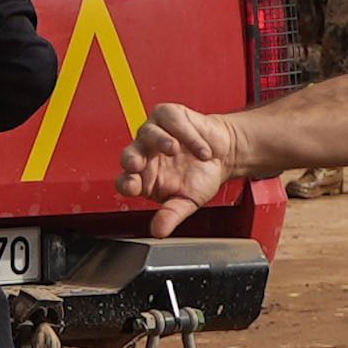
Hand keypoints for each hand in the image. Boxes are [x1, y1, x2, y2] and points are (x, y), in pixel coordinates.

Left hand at [127, 102, 235, 229]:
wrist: (223, 154)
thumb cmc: (200, 176)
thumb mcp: (187, 201)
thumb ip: (171, 215)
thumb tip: (159, 231)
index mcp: (143, 177)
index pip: (124, 181)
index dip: (126, 183)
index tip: (133, 187)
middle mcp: (144, 153)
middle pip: (128, 154)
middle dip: (131, 159)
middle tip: (138, 163)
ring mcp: (154, 132)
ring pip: (147, 132)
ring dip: (159, 141)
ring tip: (175, 150)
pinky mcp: (168, 115)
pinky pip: (169, 119)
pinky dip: (186, 133)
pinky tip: (200, 148)